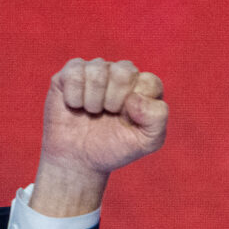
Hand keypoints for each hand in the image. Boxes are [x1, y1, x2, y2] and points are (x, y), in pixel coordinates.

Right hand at [30, 58, 167, 215]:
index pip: (149, 83)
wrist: (78, 159)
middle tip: (108, 114)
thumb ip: (157, 117)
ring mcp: (97, 69)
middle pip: (124, 72)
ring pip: (97, 71)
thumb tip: (134, 97)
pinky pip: (75, 72)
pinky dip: (75, 97)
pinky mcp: (71, 71)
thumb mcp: (148, 141)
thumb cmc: (114, 147)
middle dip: (114, 101)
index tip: (127, 120)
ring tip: (92, 112)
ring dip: (93, 101)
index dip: (137, 107)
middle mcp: (122, 73)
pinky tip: (76, 106)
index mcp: (144, 87)